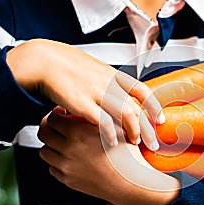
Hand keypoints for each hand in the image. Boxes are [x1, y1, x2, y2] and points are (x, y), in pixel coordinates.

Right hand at [7, 39, 163, 149]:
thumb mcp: (94, 69)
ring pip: (126, 114)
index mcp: (113, 75)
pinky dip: (110, 134)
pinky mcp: (82, 103)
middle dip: (148, 127)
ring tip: (134, 143)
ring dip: (133, 131)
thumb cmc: (67, 66)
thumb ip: (109, 82)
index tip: (160, 119)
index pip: (142, 90)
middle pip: (137, 107)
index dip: (154, 106)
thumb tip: (121, 94)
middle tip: (153, 142)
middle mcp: (109, 84)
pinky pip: (102, 121)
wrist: (43, 61)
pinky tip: (112, 143)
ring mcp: (97, 93)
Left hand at [37, 106, 179, 204]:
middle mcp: (69, 150)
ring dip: (51, 144)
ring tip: (62, 142)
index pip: (52, 119)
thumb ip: (100, 116)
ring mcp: (66, 166)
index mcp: (79, 134)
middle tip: (57, 125)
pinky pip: (53, 168)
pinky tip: (69, 158)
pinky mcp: (68, 180)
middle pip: (43, 133)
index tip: (62, 112)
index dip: (55, 113)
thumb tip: (90, 107)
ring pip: (44, 151)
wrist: (131, 182)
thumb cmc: (128, 155)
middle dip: (48, 126)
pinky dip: (57, 162)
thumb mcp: (116, 128)